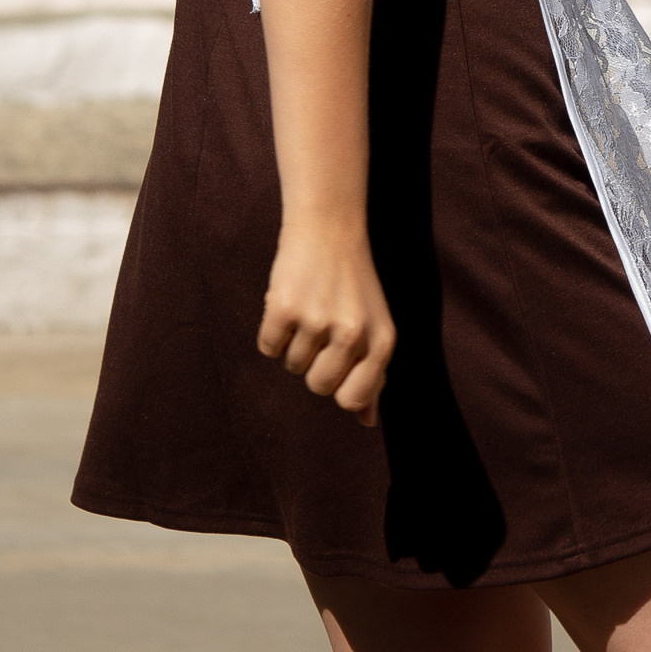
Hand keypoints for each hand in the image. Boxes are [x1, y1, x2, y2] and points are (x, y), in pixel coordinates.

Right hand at [257, 217, 395, 425]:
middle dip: (313, 364)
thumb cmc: (353, 284)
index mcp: (382, 342)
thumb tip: (367, 422)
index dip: (338, 387)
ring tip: (308, 308)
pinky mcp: (284, 309)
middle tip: (321, 328)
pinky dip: (272, 330)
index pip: (353, 399)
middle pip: (318, 387)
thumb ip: (373, 374)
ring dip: (293, 343)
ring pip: (292, 366)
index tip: (336, 363)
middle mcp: (353, 335)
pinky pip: (268, 347)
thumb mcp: (375, 327)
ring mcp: (318, 322)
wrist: (329, 229)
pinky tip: (288, 303)